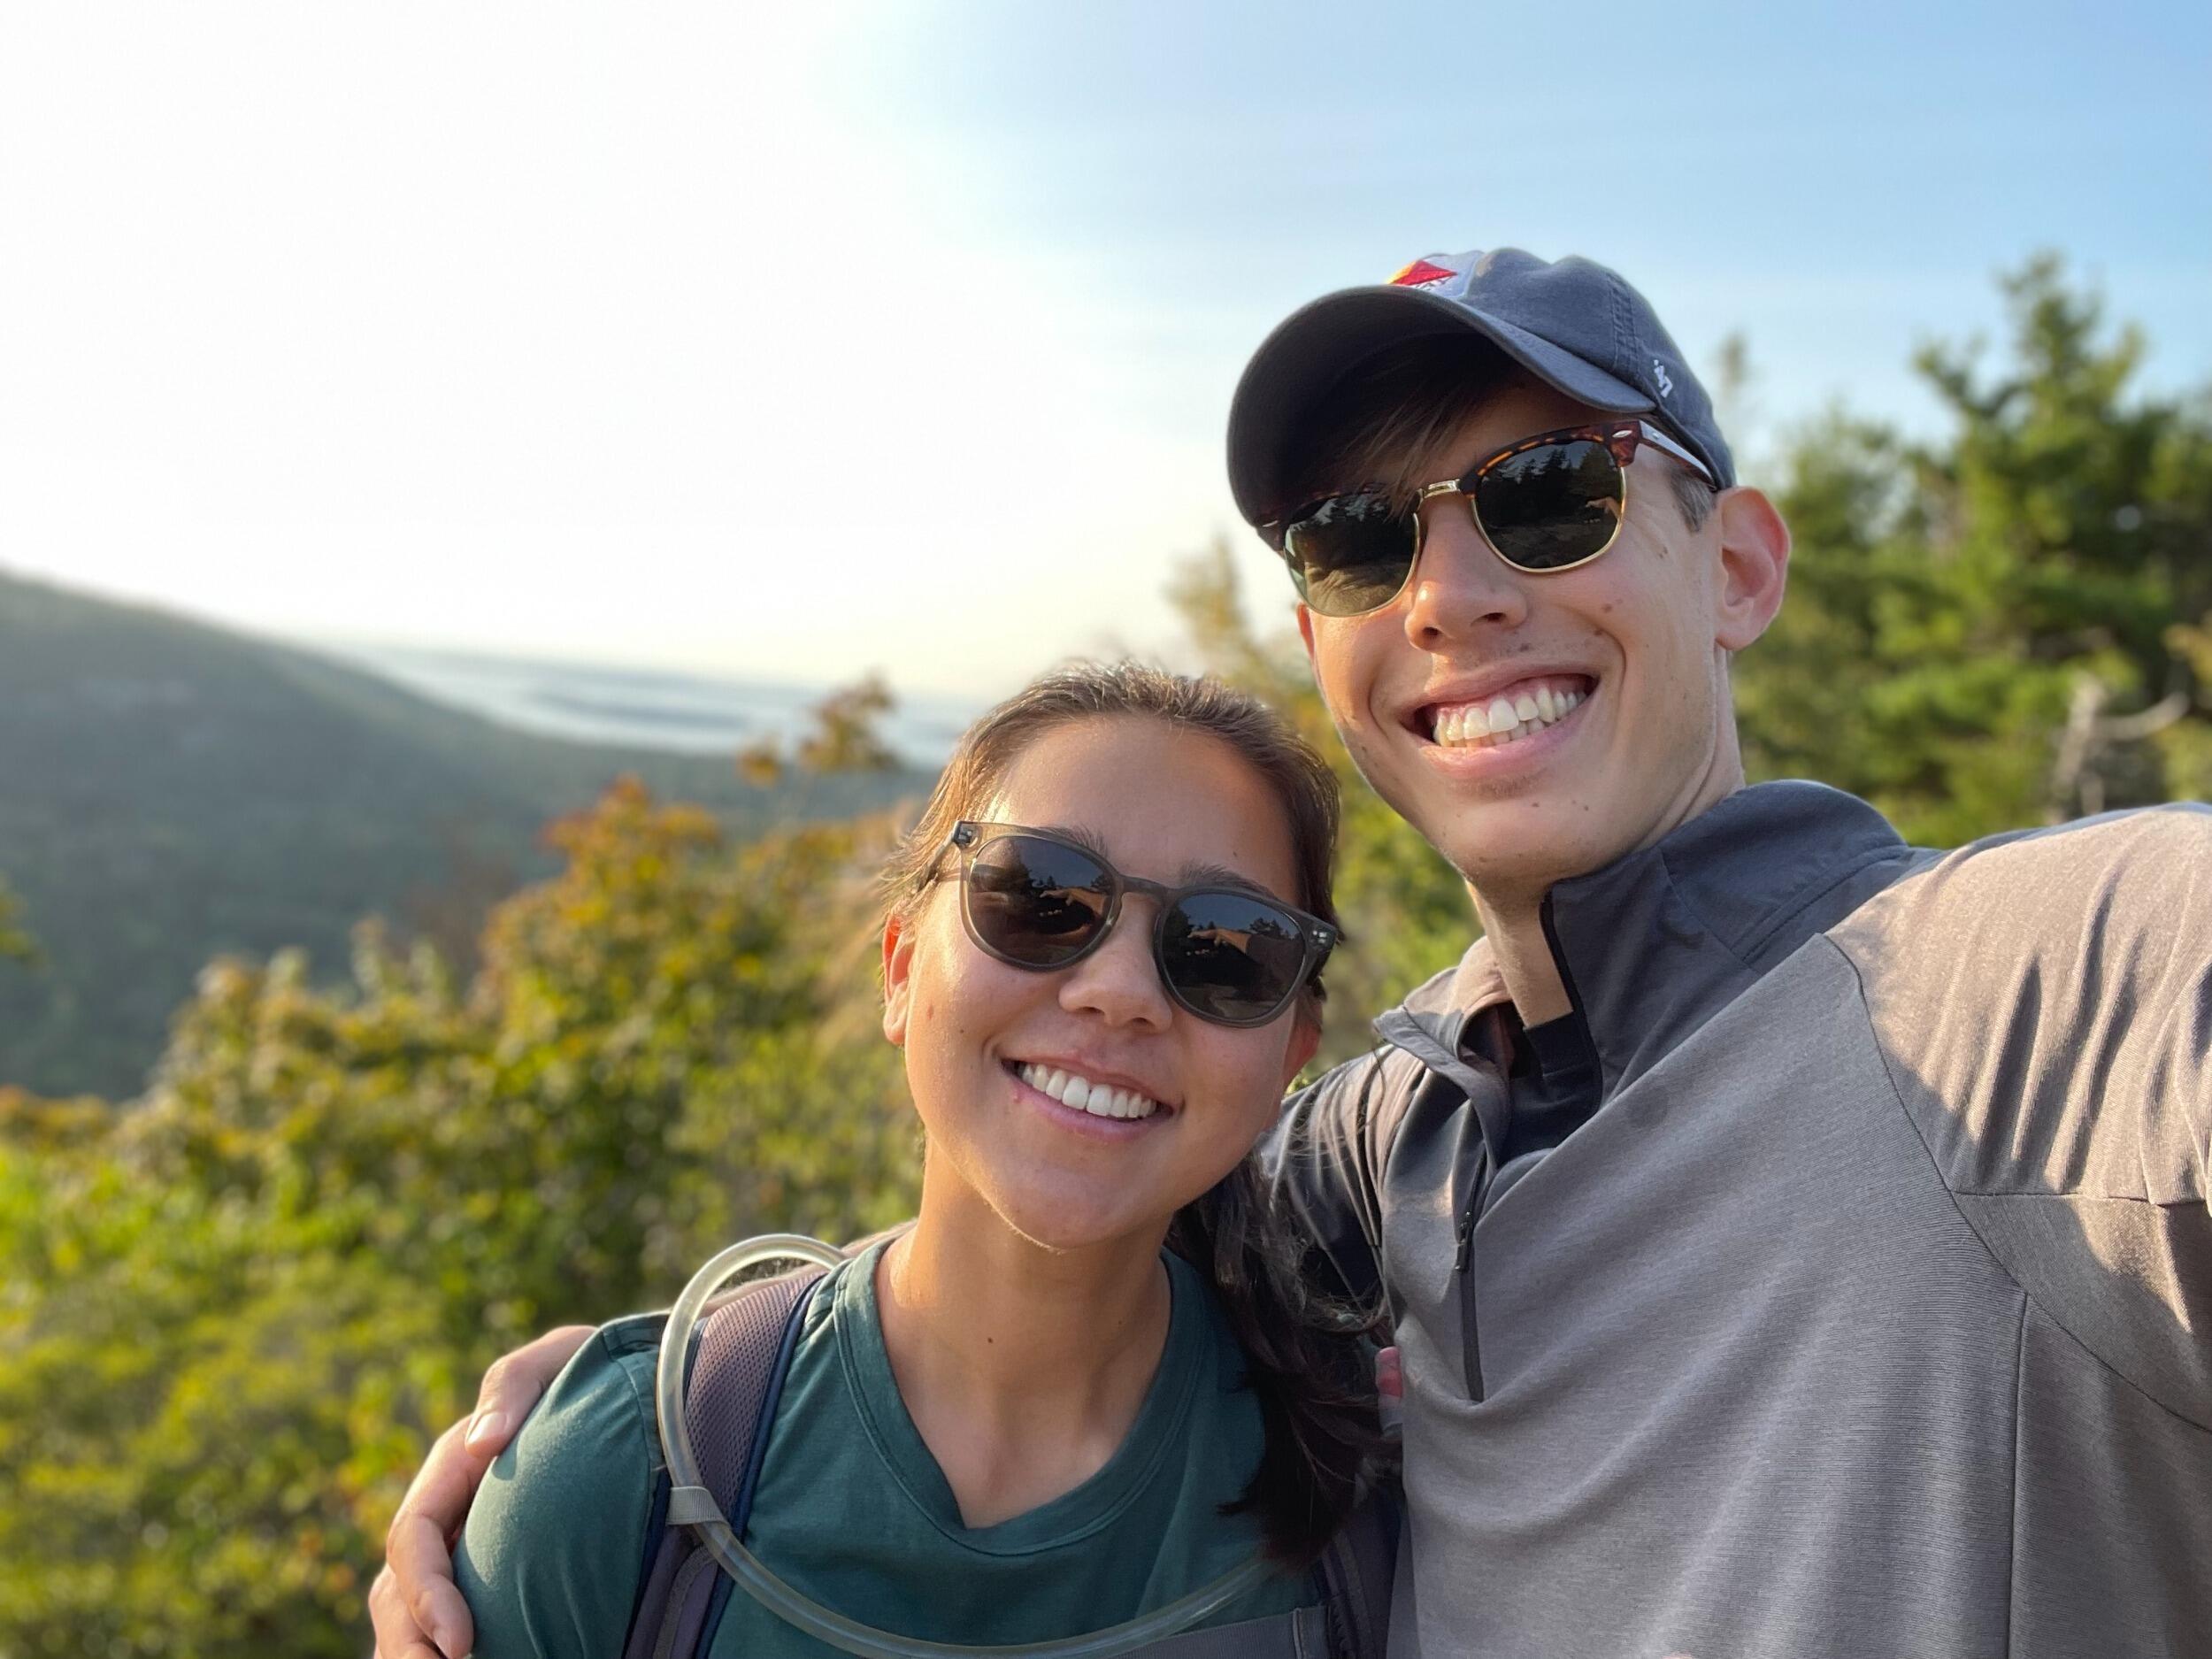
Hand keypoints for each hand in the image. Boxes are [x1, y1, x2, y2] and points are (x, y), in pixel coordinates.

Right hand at [368, 1324, 594, 1657]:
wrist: (640, 1389)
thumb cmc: (596, 1370)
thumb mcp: (558, 1360)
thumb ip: (513, 1385)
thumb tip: (480, 1444)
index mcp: (451, 1467)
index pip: (413, 1538)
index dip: (427, 1594)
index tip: (461, 1641)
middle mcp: (449, 1514)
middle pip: (398, 1592)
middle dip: (410, 1646)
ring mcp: (467, 1547)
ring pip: (413, 1617)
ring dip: (417, 1654)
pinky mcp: (496, 1574)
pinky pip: (456, 1624)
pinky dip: (444, 1650)